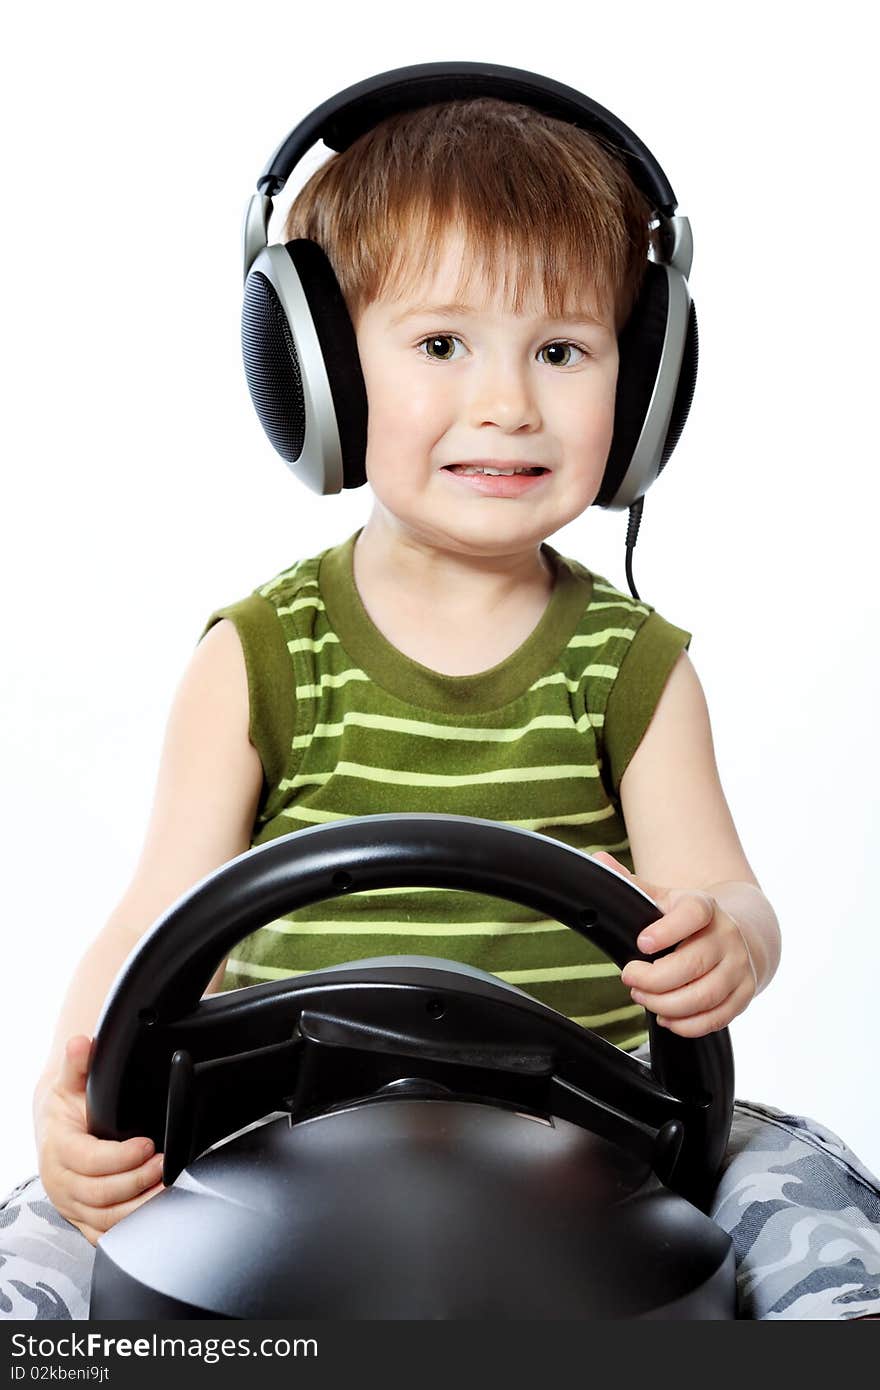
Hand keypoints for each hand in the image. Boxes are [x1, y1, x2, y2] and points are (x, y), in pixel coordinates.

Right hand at [36, 1034, 165, 1246]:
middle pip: (99, 1193)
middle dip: (136, 1180)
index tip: (147, 1144)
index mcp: (58, 1149)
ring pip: (104, 1219)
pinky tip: (151, 1213)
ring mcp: (71, 1205)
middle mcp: (61, 1182)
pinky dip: (128, 1228)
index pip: (88, 1160)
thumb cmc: (66, 1108)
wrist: (55, 1130)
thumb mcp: (70, 1083)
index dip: (120, 1157)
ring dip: (138, 1206)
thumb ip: (79, 1063)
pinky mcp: (82, 1219)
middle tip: (164, 1165)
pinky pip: (104, 1233)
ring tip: (164, 1187)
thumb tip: (80, 1043)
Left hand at [593, 852, 758, 1037]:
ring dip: (666, 1004)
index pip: (693, 914)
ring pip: (704, 995)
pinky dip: (687, 1024)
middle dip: (653, 980)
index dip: (667, 930)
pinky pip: (717, 1018)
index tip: (642, 943)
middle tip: (630, 978)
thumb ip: (631, 884)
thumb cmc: (689, 919)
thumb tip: (598, 861)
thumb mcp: (663, 897)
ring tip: (643, 997)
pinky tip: (667, 1017)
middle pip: (693, 965)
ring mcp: (739, 966)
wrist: (736, 935)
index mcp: (705, 907)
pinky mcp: (745, 994)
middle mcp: (727, 935)